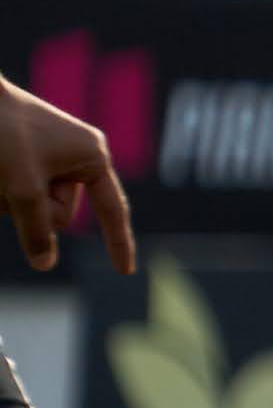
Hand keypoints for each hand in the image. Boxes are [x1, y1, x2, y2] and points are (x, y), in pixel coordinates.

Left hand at [0, 75, 137, 277]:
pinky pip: (16, 190)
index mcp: (92, 156)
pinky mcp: (23, 154)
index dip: (118, 243)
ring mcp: (49, 154)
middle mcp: (77, 155)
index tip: (125, 272)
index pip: (112, 211)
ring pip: (32, 204)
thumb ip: (35, 230)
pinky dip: (0, 189)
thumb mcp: (22, 189)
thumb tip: (45, 263)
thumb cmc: (2, 135)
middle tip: (7, 180)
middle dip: (29, 208)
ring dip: (6, 198)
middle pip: (58, 212)